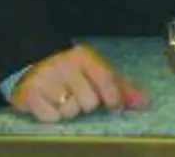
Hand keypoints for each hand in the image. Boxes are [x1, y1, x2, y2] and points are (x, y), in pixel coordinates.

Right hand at [9, 45, 148, 122]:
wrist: (33, 66)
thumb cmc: (73, 73)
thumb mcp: (97, 74)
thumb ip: (122, 88)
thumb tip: (145, 102)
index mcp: (84, 56)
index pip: (106, 79)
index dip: (113, 97)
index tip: (114, 106)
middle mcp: (64, 64)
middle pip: (89, 101)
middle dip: (86, 104)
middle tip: (77, 95)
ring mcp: (45, 78)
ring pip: (70, 111)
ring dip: (68, 110)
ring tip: (62, 98)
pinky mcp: (29, 93)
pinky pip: (51, 118)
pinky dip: (52, 116)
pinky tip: (49, 104)